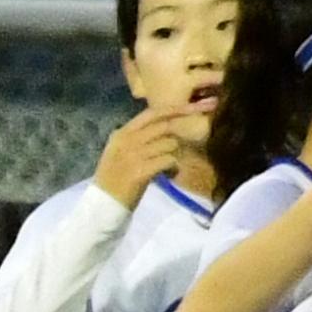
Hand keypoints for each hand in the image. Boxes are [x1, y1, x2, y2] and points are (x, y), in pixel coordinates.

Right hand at [93, 95, 210, 203]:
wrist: (103, 206)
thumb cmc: (116, 181)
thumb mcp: (122, 153)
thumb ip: (140, 138)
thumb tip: (168, 128)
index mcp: (122, 133)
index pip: (152, 113)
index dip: (176, 108)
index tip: (196, 104)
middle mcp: (127, 140)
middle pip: (164, 124)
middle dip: (188, 117)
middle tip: (208, 113)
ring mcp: (133, 155)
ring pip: (169, 143)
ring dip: (175, 154)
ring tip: (169, 167)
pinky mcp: (140, 171)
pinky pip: (168, 160)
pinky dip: (174, 167)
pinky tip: (169, 175)